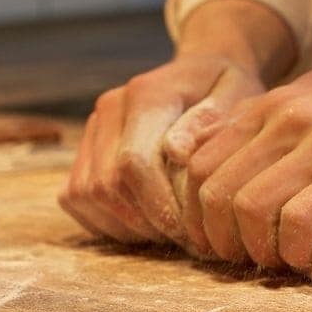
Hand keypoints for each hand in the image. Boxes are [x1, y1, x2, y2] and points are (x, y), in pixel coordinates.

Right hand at [58, 52, 265, 246]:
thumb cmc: (225, 90)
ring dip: (124, 225)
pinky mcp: (84, 147)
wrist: (201, 72)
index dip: (158, 206)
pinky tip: (142, 224)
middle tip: (182, 238)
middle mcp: (110, 108)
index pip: (133, 163)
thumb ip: (210, 120)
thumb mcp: (236, 95)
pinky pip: (74, 197)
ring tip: (164, 233)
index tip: (189, 231)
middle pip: (106, 184)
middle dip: (144, 222)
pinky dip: (104, 220)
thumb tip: (175, 151)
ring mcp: (93, 128)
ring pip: (86, 194)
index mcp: (147, 94)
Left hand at [180, 62, 311, 271]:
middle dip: (216, 237)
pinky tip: (304, 261)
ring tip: (273, 264)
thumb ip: (276, 119)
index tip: (213, 238)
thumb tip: (232, 153)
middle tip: (237, 260)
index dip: (196, 209)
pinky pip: (300, 220)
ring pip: (250, 207)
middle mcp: (290, 116)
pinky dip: (292, 251)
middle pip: (216, 189)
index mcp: (275, 103)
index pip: (201, 160)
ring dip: (253, 250)